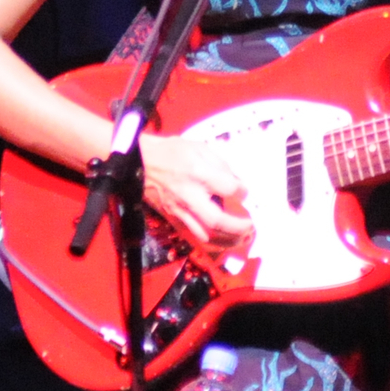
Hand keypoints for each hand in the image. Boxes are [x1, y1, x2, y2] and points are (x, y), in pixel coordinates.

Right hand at [140, 131, 252, 252]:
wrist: (139, 163)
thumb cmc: (169, 153)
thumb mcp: (198, 147)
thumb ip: (220, 164)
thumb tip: (236, 180)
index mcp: (198, 173)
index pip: (228, 188)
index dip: (242, 192)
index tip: (245, 192)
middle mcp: (189, 195)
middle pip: (216, 221)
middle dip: (238, 227)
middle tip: (250, 225)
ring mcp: (180, 211)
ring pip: (206, 235)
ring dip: (228, 240)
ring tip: (241, 238)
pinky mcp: (173, 219)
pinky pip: (194, 237)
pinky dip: (210, 243)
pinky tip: (222, 242)